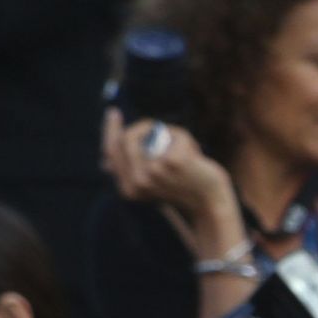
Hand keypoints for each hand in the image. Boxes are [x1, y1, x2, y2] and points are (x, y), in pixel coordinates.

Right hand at [99, 108, 243, 253]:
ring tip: (183, 149)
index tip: (114, 113)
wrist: (213, 204)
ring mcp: (154, 171)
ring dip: (166, 135)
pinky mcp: (173, 162)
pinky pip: (174, 136)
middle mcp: (138, 181)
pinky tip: (196, 154)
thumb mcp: (154, 181)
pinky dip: (186, 140)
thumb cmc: (186, 191)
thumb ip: (133, 170)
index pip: (112, 152)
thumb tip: (104, 162)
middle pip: (126, 139)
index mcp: (130, 188)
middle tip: (131, 114)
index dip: (110, 130)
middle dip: (135, 126)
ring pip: (150, 133)